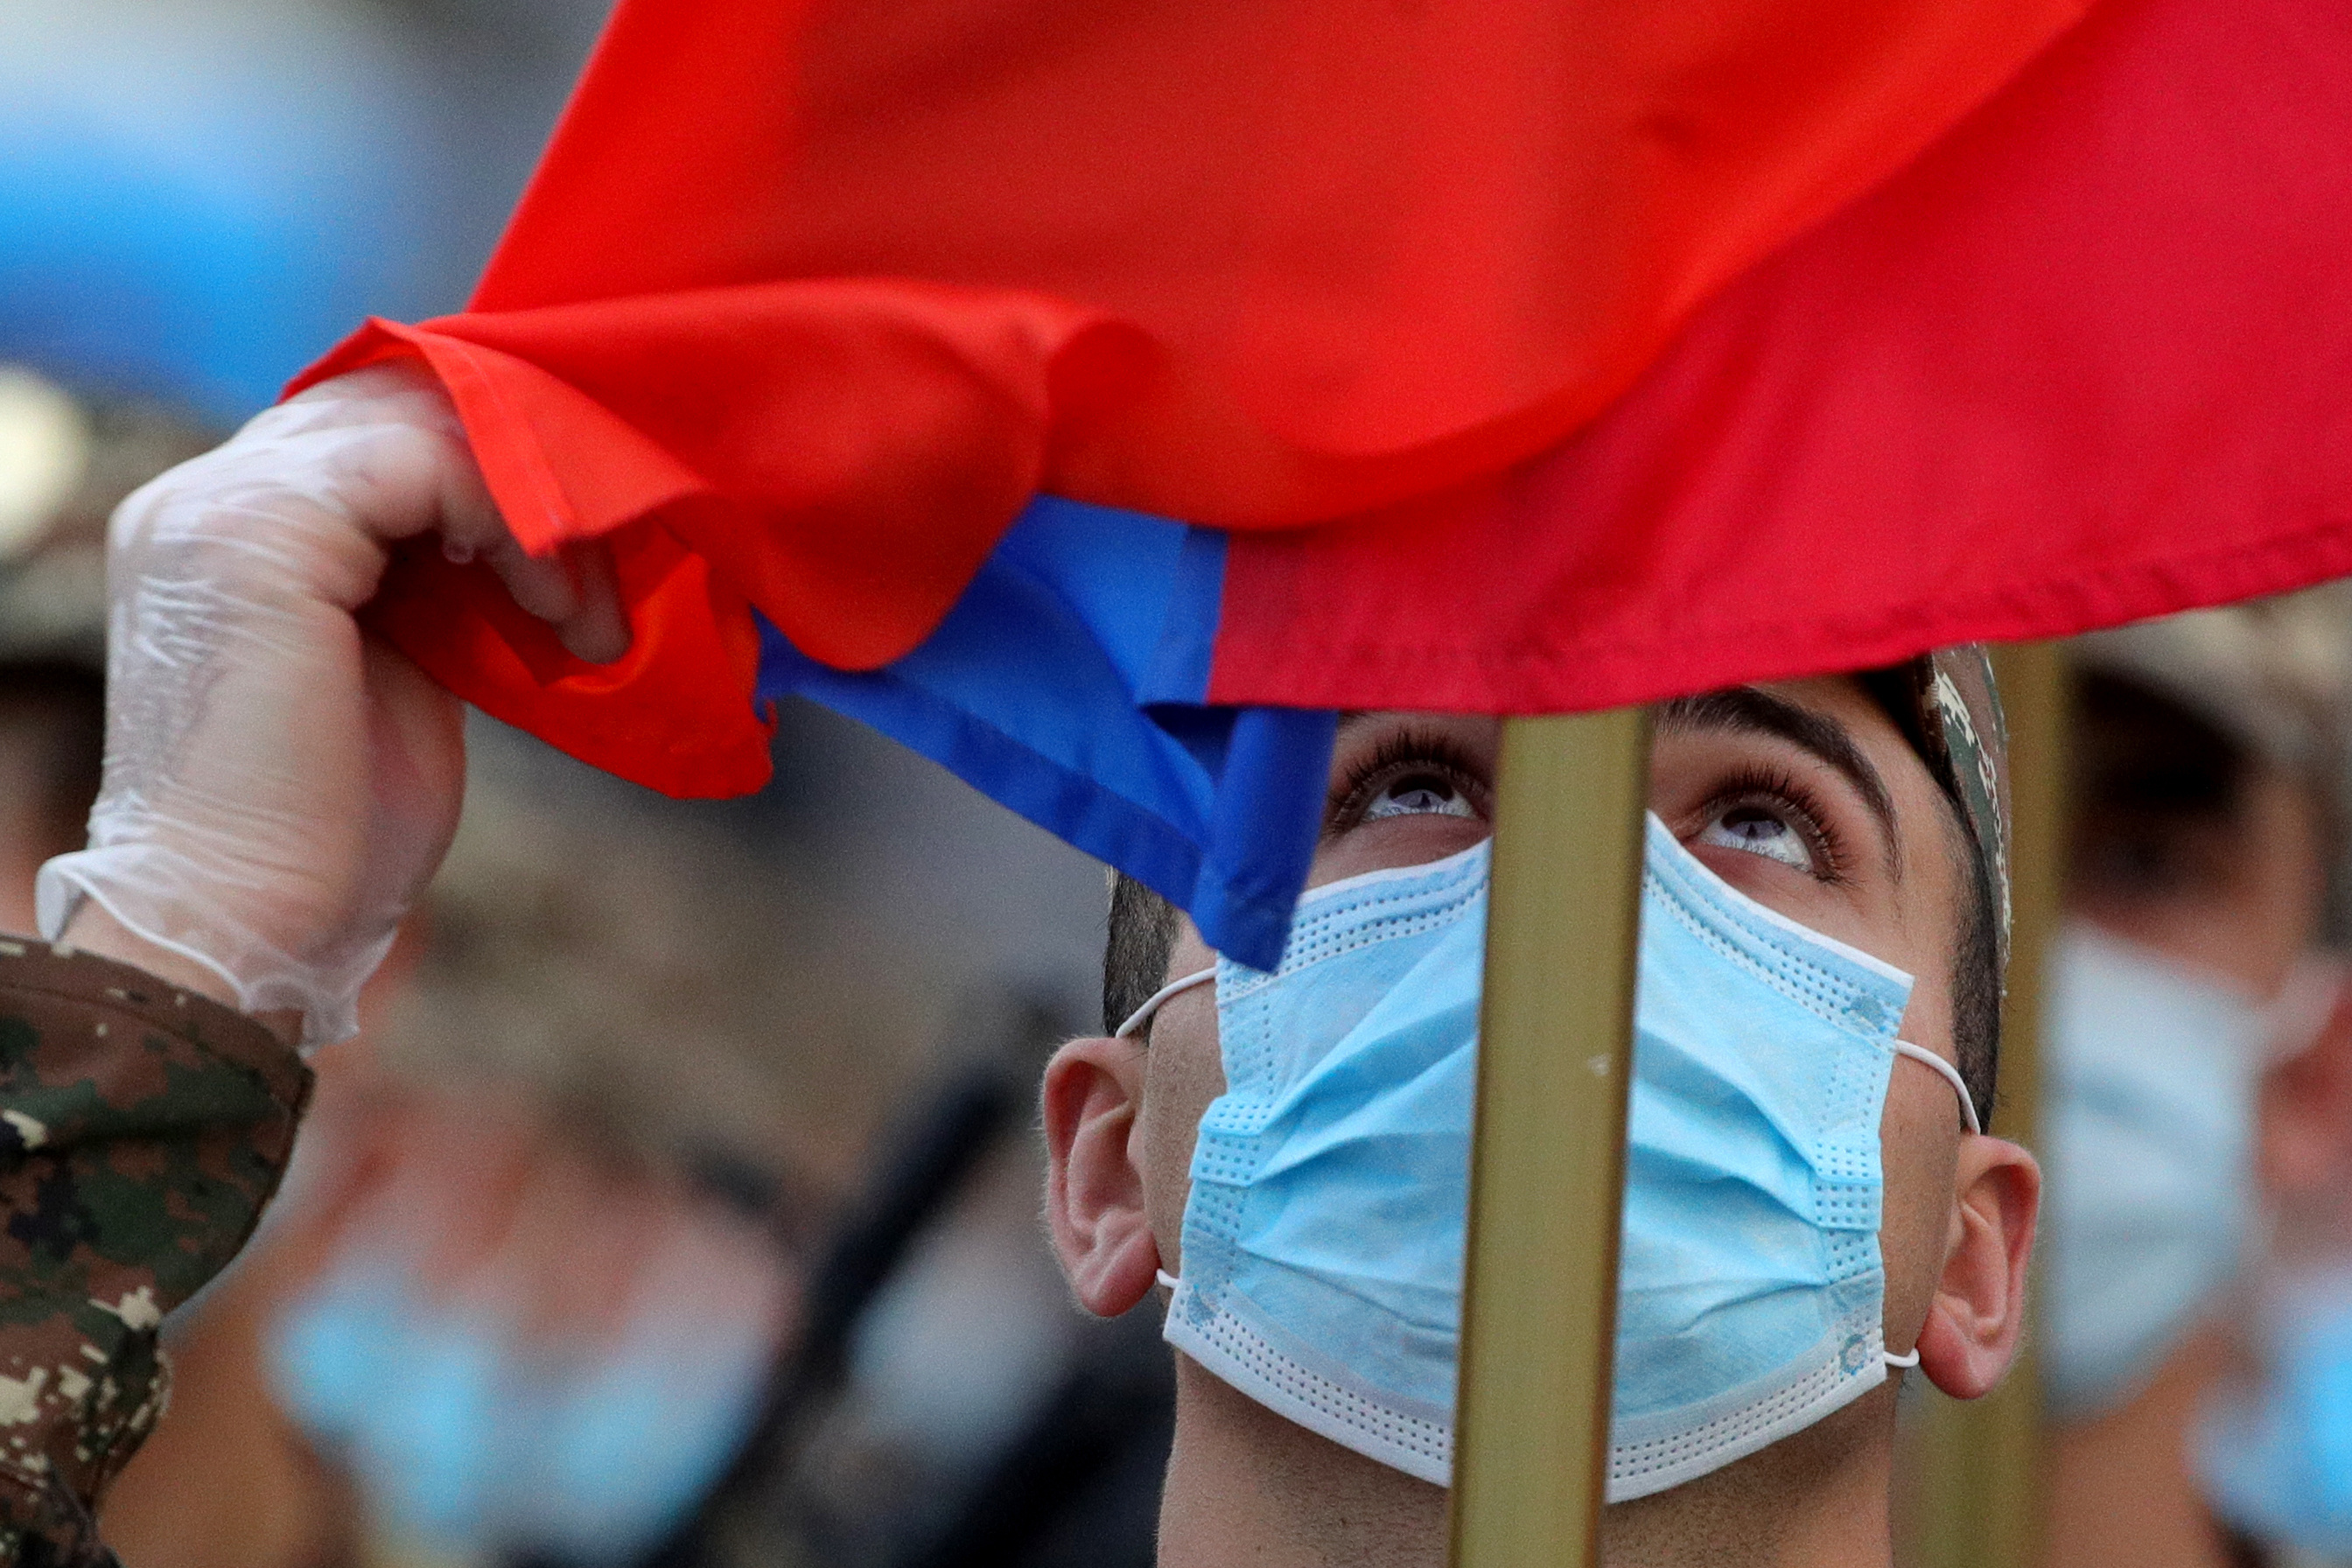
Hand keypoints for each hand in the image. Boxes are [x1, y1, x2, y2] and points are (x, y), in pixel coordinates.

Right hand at [34, 364, 627, 1045]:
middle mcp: (206, 492)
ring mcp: (221, 503)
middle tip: (601, 588)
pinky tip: (554, 613)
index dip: (499, 476)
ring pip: (426, 423)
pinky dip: (517, 525)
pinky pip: (427, 465)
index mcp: (227, 523)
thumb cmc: (330, 829)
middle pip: (402, 403)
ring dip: (538, 511)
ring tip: (584, 617)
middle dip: (528, 482)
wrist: (249, 925)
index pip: (380, 428)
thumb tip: (524, 532)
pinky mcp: (263, 533)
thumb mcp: (396, 665)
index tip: (584, 565)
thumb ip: (426, 579)